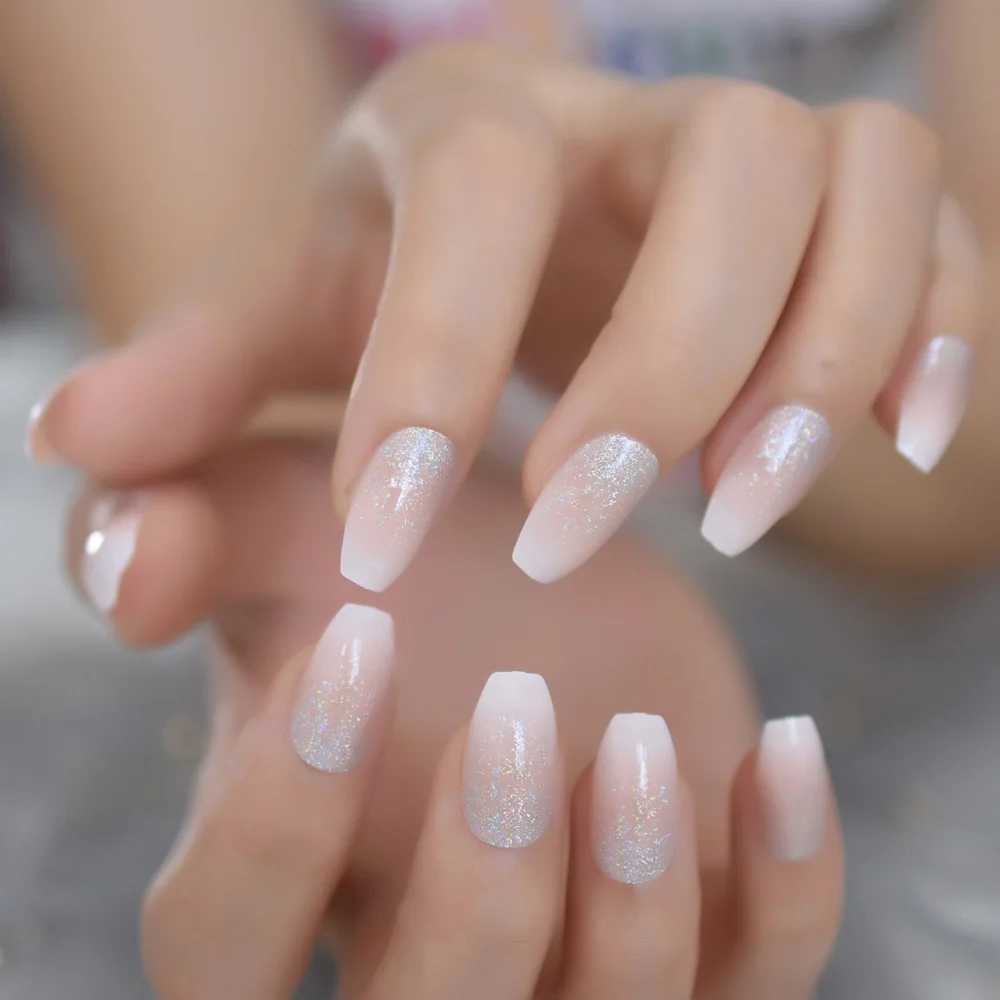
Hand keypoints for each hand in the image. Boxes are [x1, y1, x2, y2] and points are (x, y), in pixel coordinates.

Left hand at [34, 44, 983, 588]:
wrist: (507, 237)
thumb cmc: (392, 282)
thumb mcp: (284, 320)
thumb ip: (189, 384)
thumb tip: (71, 447)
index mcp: (470, 124)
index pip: (470, 214)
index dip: (432, 382)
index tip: (393, 550)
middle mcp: (630, 113)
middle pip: (718, 180)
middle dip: (667, 371)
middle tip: (597, 531)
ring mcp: (757, 153)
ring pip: (859, 195)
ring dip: (822, 362)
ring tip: (738, 511)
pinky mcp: (850, 212)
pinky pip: (949, 238)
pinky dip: (944, 334)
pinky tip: (899, 436)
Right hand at [64, 437, 840, 997]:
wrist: (545, 512)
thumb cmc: (395, 496)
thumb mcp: (287, 466)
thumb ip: (179, 480)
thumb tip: (92, 480)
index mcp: (288, 852)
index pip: (218, 936)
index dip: (270, 823)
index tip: (351, 641)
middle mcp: (416, 922)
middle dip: (470, 897)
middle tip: (509, 707)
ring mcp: (571, 935)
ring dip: (631, 919)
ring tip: (642, 738)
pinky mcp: (703, 909)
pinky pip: (757, 980)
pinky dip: (785, 894)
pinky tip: (775, 749)